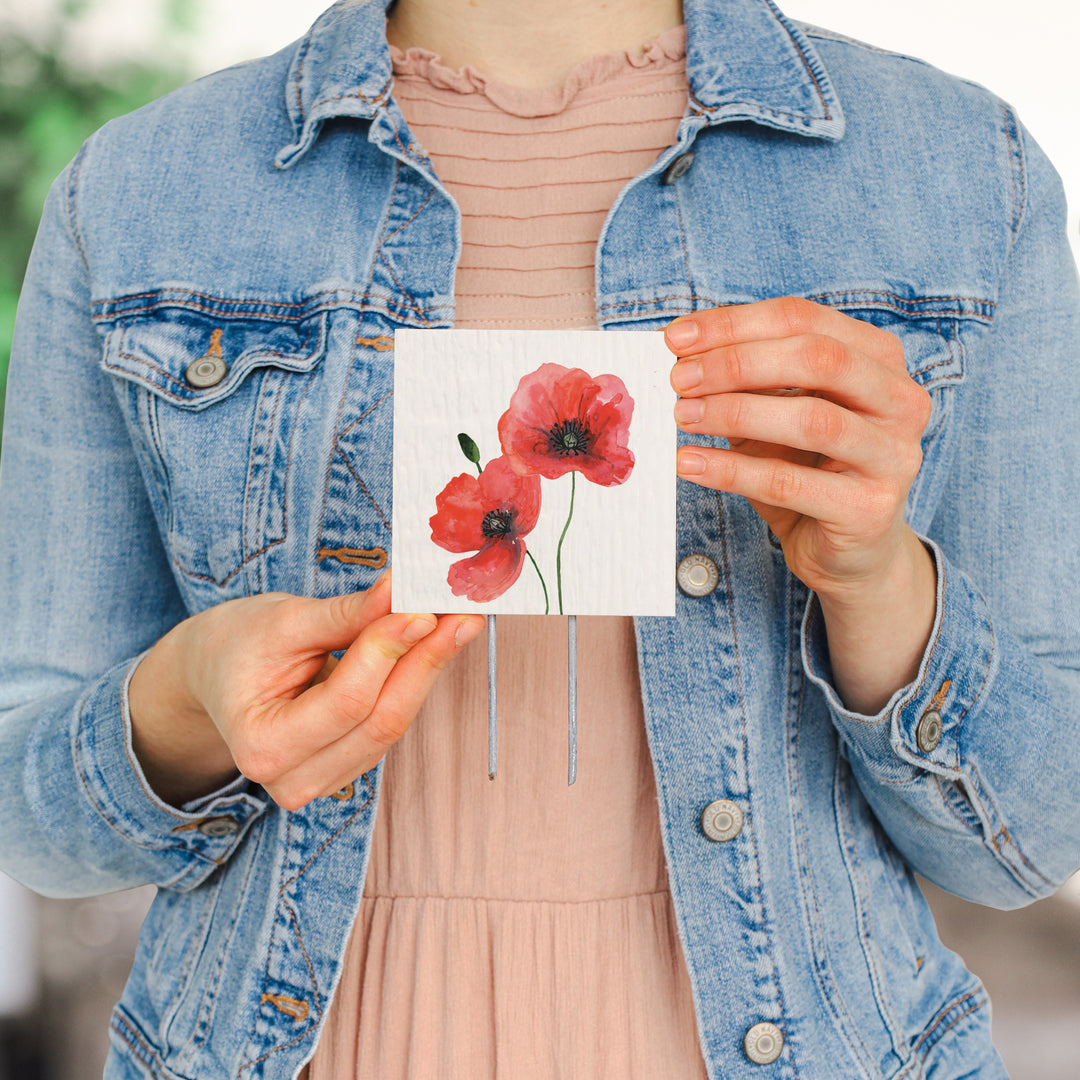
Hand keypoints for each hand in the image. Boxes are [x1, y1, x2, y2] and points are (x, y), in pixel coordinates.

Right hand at [129, 573, 484, 809]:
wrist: (215, 672)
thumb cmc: (238, 643)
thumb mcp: (283, 621)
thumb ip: (345, 615)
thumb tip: (404, 593)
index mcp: (262, 746)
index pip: (346, 701)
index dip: (388, 651)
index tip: (421, 607)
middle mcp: (292, 779)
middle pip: (381, 721)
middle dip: (425, 662)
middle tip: (462, 613)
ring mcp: (323, 779)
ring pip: (394, 723)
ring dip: (429, 669)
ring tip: (459, 620)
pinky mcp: (348, 765)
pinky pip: (391, 722)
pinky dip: (415, 680)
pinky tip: (436, 644)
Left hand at [665, 297, 936, 712]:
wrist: (848, 552)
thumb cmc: (808, 469)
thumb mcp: (777, 411)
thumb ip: (748, 377)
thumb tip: (684, 352)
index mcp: (879, 359)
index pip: (804, 319)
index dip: (735, 324)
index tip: (676, 338)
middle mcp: (900, 401)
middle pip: (818, 359)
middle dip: (737, 363)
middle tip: (680, 379)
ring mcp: (893, 457)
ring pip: (811, 420)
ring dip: (735, 412)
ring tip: (682, 416)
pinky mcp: (870, 510)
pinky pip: (791, 483)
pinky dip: (732, 470)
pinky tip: (690, 462)